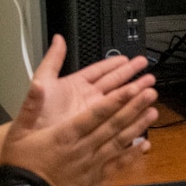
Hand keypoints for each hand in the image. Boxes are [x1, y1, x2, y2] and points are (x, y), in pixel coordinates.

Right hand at [0, 46, 158, 185]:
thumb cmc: (21, 163)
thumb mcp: (18, 130)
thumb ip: (31, 105)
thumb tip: (39, 84)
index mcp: (66, 134)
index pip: (96, 113)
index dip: (116, 100)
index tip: (132, 88)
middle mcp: (82, 148)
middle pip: (113, 125)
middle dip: (134, 107)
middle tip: (150, 93)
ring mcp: (91, 164)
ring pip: (119, 142)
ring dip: (137, 126)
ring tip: (153, 112)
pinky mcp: (94, 178)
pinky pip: (117, 165)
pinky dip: (132, 155)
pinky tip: (145, 146)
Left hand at [27, 35, 152, 129]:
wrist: (34, 146)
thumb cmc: (35, 117)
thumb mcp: (42, 83)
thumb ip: (52, 61)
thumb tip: (58, 39)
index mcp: (76, 86)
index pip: (100, 71)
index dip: (115, 64)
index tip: (129, 59)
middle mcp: (87, 100)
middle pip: (114, 85)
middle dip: (132, 77)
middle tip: (147, 70)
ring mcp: (94, 116)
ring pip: (119, 103)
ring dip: (135, 96)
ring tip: (151, 90)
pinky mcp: (97, 132)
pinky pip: (117, 125)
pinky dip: (130, 122)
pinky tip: (142, 117)